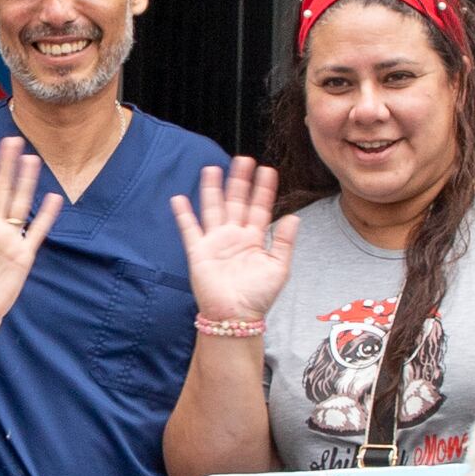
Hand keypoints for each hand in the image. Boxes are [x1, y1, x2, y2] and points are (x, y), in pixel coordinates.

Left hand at [0, 134, 66, 335]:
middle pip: (0, 188)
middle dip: (4, 164)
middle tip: (11, 139)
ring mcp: (9, 238)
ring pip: (20, 203)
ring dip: (26, 182)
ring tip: (32, 159)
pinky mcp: (23, 254)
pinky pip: (38, 231)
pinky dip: (46, 216)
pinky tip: (53, 198)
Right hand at [169, 159, 294, 332]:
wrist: (235, 317)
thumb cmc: (258, 296)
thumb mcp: (279, 268)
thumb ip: (285, 242)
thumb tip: (294, 217)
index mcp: (254, 239)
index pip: (260, 208)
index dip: (263, 189)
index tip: (267, 170)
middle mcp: (234, 236)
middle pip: (236, 202)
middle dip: (239, 181)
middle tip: (243, 159)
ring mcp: (215, 242)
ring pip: (213, 209)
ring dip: (212, 189)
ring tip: (212, 169)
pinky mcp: (198, 251)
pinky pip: (190, 229)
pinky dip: (184, 215)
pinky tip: (179, 199)